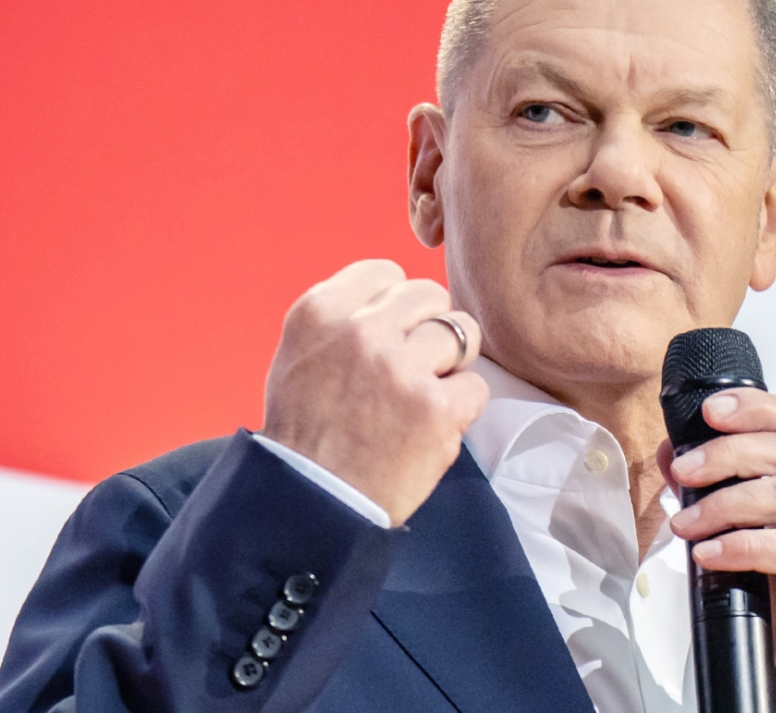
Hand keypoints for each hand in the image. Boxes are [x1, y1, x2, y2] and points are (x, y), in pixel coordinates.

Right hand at [261, 260, 487, 525]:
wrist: (311, 502)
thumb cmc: (305, 431)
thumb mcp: (299, 353)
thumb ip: (343, 316)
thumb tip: (393, 298)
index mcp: (321, 311)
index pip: (386, 273)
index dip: (395, 304)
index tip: (389, 333)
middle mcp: (361, 332)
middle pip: (429, 295)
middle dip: (428, 328)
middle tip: (411, 366)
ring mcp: (401, 369)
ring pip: (462, 333)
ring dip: (450, 363)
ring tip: (423, 393)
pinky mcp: (436, 409)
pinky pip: (476, 385)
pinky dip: (461, 407)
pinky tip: (432, 424)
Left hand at [657, 389, 775, 711]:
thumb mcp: (755, 534)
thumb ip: (719, 492)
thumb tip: (672, 456)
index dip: (756, 408)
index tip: (710, 410)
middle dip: (729, 454)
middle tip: (684, 471)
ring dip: (728, 503)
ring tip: (688, 522)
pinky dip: (744, 547)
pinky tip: (710, 555)